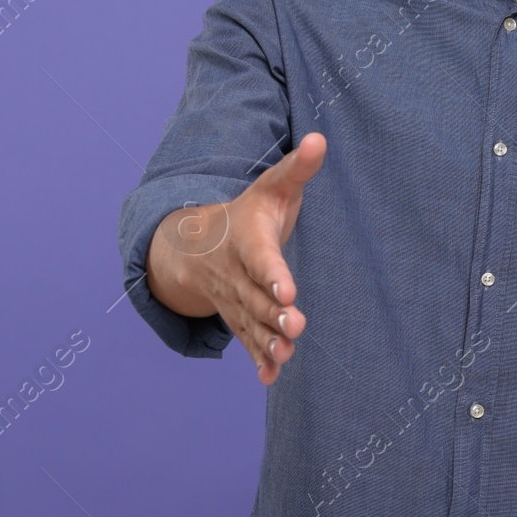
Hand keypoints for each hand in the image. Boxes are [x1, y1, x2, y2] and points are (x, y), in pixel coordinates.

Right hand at [146, 132, 325, 383]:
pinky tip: (272, 377)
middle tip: (296, 325)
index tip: (288, 289)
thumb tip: (321, 139)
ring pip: (250, 322)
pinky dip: (257, 359)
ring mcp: (234, 299)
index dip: (273, 274)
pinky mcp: (238, 317)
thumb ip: (298, 167)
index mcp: (247, 240)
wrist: (195, 243)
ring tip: (287, 354)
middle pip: (255, 296)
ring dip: (267, 340)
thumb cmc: (249, 212)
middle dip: (273, 313)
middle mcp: (236, 274)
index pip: (260, 258)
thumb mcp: (272, 186)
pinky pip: (245, 340)